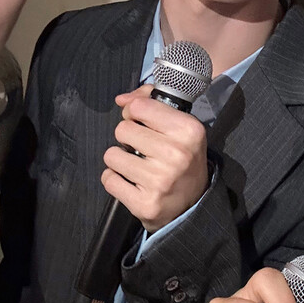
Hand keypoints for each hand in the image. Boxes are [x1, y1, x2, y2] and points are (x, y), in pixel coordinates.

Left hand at [101, 84, 208, 231]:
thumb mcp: (180, 126)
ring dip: (120, 160)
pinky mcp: (145, 203)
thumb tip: (122, 99)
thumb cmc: (183, 159)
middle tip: (142, 148)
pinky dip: (115, 180)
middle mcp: (176, 154)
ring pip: (112, 155)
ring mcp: (160, 181)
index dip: (134, 112)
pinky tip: (131, 182)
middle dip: (128, 138)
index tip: (141, 123)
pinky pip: (109, 179)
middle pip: (122, 129)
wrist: (194, 203)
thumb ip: (151, 103)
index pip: (140, 106)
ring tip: (137, 166)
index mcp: (188, 130)